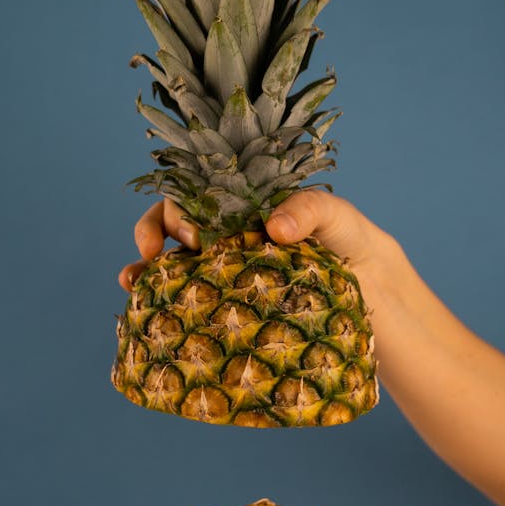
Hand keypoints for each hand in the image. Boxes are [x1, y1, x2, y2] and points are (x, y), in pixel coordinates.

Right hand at [117, 190, 389, 291]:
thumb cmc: (351, 243)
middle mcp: (226, 238)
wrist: (372, 292)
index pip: (197, 196)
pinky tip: (145, 309)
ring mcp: (223, 274)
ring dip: (142, 270)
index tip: (191, 234)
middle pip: (173, 226)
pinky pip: (185, 302)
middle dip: (154, 233)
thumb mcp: (336, 217)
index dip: (180, 209)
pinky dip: (158, 302)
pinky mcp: (228, 308)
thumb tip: (271, 228)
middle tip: (159, 255)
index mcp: (244, 207)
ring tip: (131, 281)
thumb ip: (308, 209)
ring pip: (169, 264)